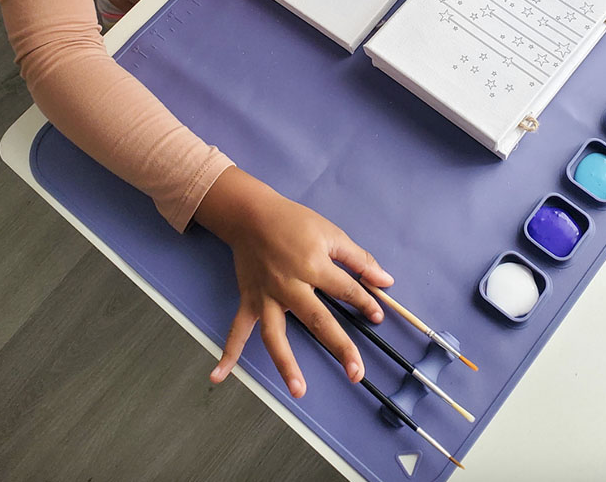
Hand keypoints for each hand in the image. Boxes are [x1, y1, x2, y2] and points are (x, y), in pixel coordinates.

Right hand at [198, 166, 393, 396]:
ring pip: (275, 334)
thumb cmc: (295, 222)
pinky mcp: (248, 300)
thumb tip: (385, 281)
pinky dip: (228, 353)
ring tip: (298, 389)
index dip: (365, 303)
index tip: (377, 316)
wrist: (252, 215)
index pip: (346, 291)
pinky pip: (237, 330)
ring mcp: (266, 297)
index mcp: (314, 266)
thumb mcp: (331, 234)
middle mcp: (290, 286)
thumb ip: (359, 260)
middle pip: (318, 321)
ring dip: (286, 363)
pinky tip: (219, 376)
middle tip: (356, 373)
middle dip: (339, 347)